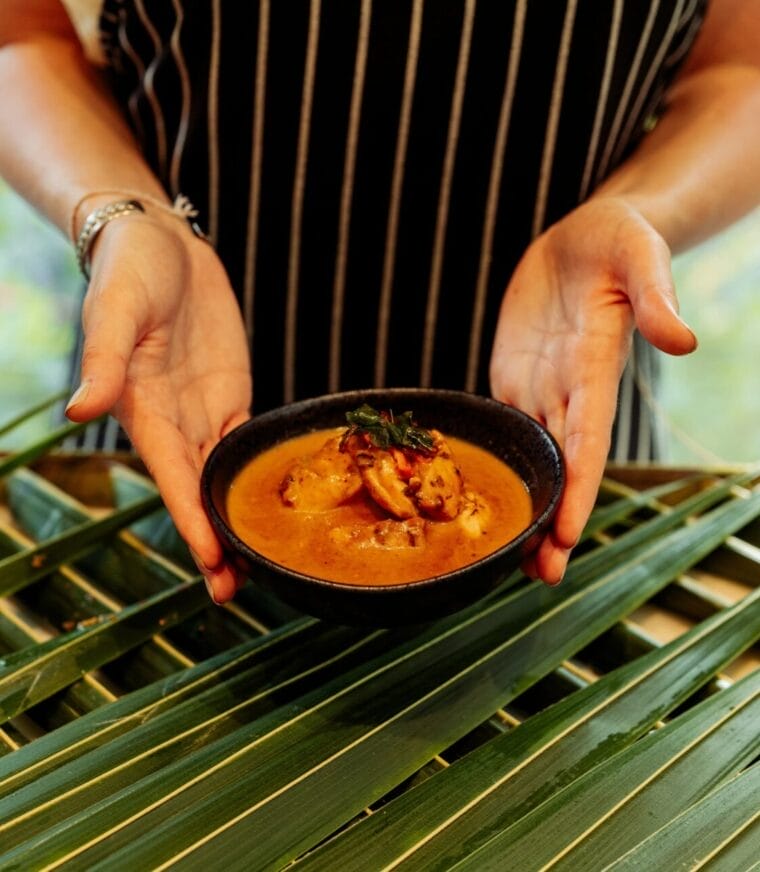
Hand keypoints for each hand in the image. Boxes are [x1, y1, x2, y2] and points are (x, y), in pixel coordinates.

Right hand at [65, 210, 251, 603]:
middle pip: (198, 492)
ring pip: (223, 478)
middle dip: (214, 541)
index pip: (172, 477)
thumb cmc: (130, 270)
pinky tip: (269, 508)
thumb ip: (105, 359)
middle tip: (236, 590)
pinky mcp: (231, 395)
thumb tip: (81, 411)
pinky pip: (246, 443)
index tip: (211, 560)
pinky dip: (255, 478)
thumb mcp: (116, 308)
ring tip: (258, 565)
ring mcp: (205, 411)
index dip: (192, 519)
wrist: (161, 242)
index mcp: (144, 409)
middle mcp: (175, 421)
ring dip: (235, 521)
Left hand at [489, 197, 696, 584]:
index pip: (589, 443)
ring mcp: (537, 389)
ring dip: (522, 508)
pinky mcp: (511, 379)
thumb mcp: (639, 256)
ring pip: (529, 460)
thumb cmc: (618, 242)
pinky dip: (494, 467)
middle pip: (560, 468)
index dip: (578, 490)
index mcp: (595, 372)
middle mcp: (567, 392)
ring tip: (506, 560)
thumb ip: (656, 298)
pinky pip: (499, 429)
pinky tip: (478, 500)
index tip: (566, 535)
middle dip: (551, 521)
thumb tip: (684, 341)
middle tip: (539, 576)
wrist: (581, 240)